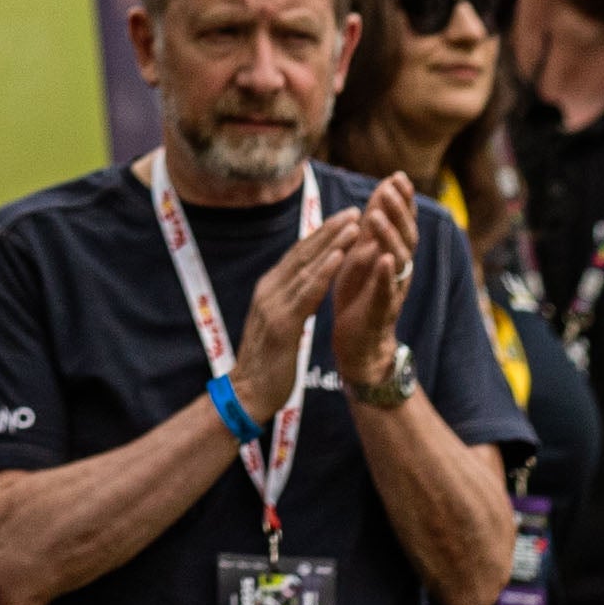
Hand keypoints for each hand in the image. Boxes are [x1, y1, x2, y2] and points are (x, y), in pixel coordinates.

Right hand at [241, 176, 414, 396]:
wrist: (248, 394)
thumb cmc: (268, 362)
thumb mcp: (280, 323)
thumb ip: (290, 301)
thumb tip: (305, 285)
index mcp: (270, 289)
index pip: (299, 255)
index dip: (322, 234)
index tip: (345, 218)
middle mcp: (269, 290)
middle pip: (303, 253)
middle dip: (331, 230)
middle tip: (355, 210)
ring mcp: (273, 305)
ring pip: (307, 267)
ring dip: (332, 243)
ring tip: (355, 225)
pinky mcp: (281, 324)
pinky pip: (306, 293)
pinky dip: (323, 271)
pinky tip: (339, 256)